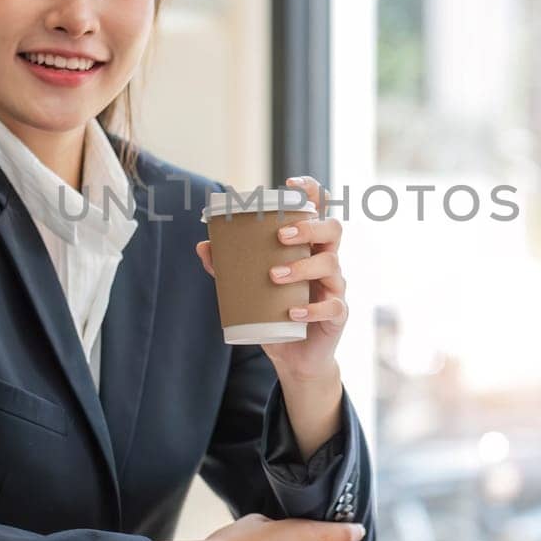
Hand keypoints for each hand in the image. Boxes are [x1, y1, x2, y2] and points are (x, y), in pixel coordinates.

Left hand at [195, 174, 347, 384]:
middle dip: (309, 227)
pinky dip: (311, 308)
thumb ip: (229, 267)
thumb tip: (203, 246)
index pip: (317, 211)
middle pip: (332, 229)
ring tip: (274, 275)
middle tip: (281, 235)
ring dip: (302, 267)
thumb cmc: (276, 313)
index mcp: (308, 247)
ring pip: (330, 264)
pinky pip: (333, 306)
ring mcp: (335, 286)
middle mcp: (326, 260)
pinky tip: (292, 312)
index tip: (290, 183)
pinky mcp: (337, 314)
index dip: (310, 191)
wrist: (295, 357)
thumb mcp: (251, 289)